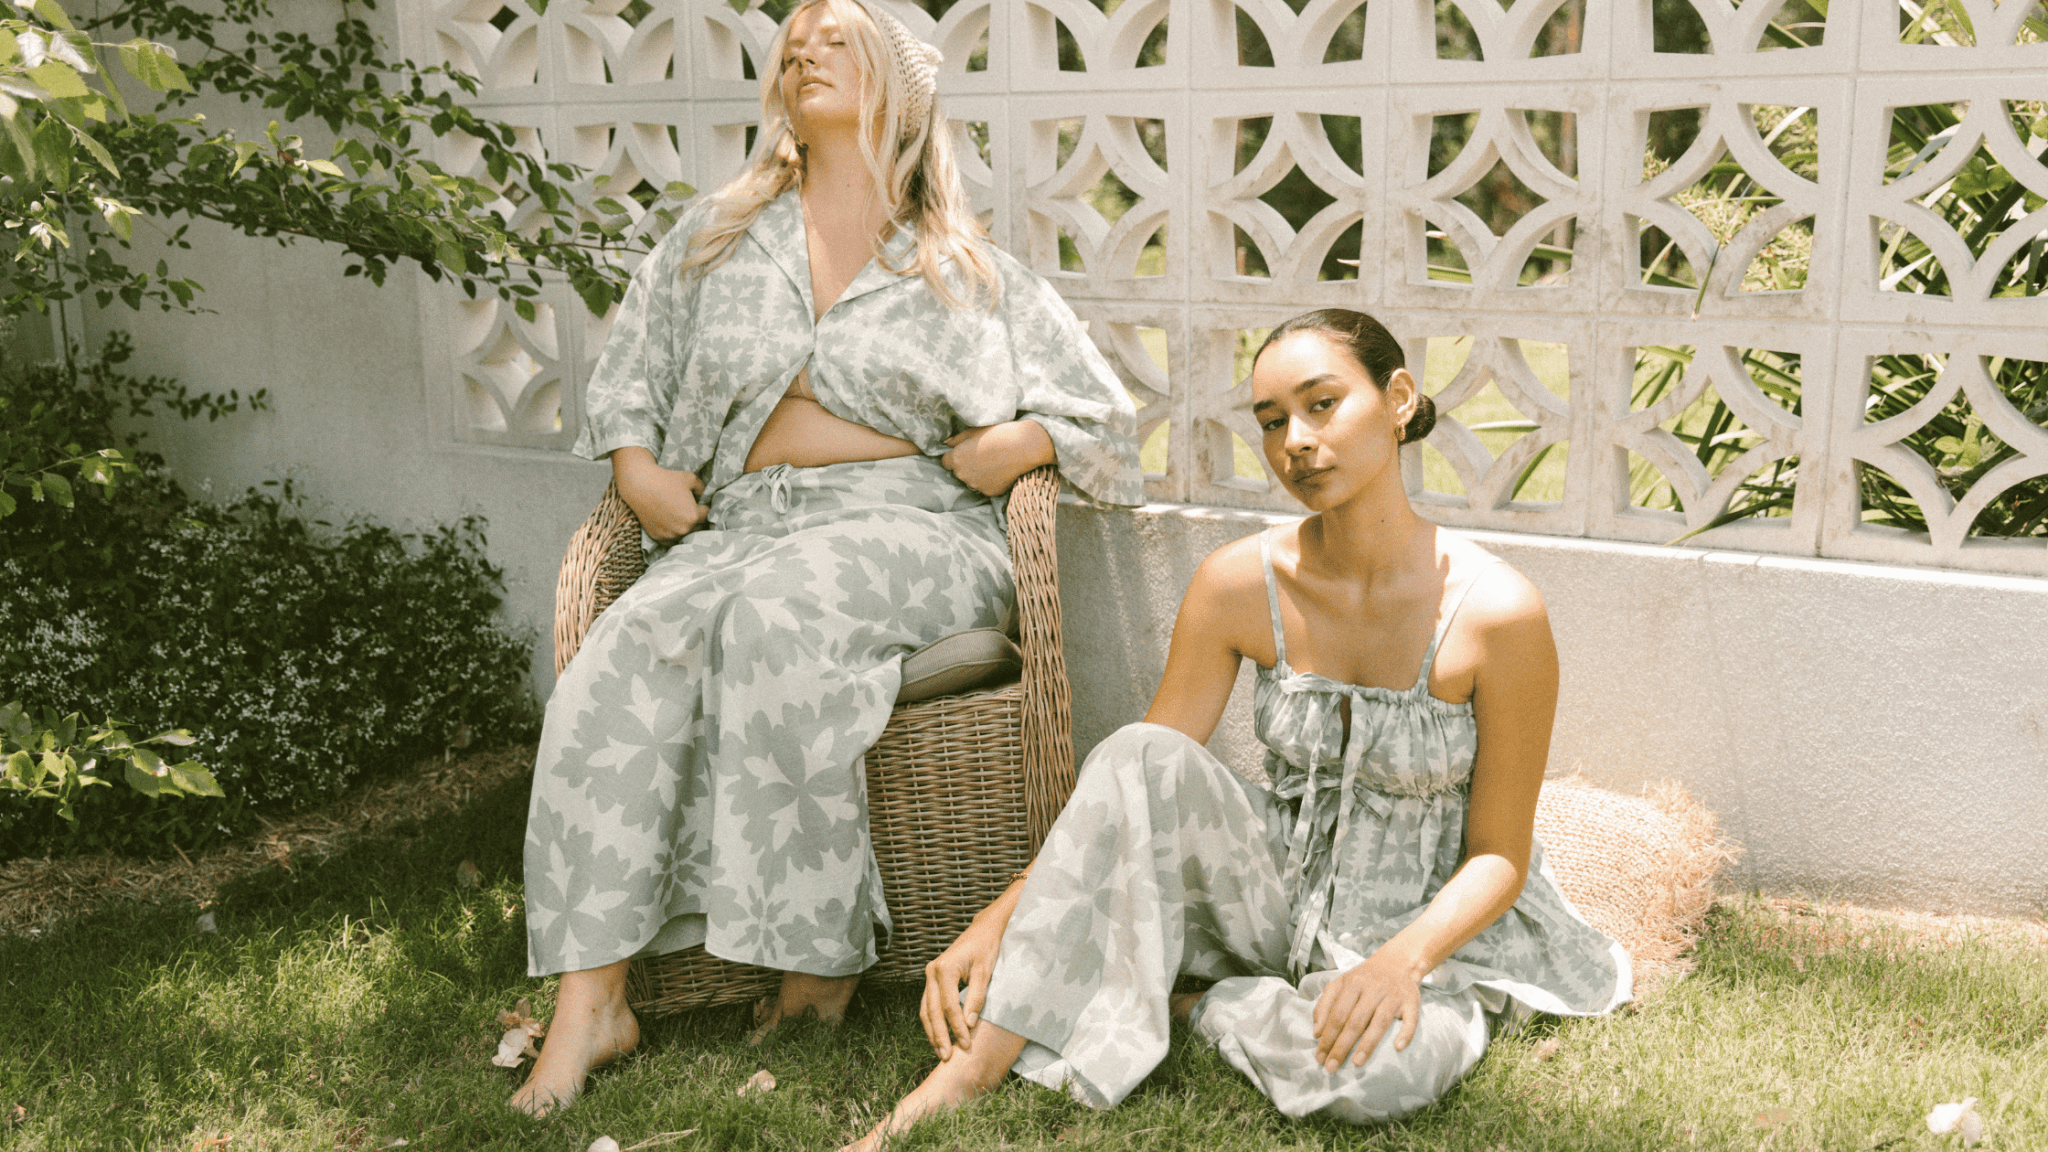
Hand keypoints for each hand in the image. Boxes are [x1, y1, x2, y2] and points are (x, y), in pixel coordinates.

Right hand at [610, 446, 707, 543]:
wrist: (640, 485)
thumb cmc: (666, 479)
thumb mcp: (691, 478)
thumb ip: (703, 489)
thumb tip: (706, 497)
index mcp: (693, 516)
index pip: (707, 514)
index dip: (703, 505)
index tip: (698, 501)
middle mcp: (683, 529)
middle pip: (698, 526)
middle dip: (696, 518)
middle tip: (687, 508)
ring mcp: (670, 535)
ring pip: (686, 535)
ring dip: (685, 527)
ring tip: (679, 516)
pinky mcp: (658, 538)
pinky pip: (672, 540)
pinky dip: (673, 534)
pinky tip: (670, 524)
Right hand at [920, 911, 1004, 1059]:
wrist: (982, 931)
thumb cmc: (986, 948)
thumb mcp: (985, 971)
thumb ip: (977, 996)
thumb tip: (969, 1023)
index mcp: (945, 968)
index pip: (949, 1005)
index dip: (956, 1027)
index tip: (966, 1044)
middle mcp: (932, 972)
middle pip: (932, 1010)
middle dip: (939, 1035)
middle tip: (947, 1057)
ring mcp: (929, 976)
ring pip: (926, 1010)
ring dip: (932, 1033)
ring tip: (941, 1053)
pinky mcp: (932, 981)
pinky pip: (928, 1005)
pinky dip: (932, 1023)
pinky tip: (939, 1038)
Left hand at [941, 419, 1055, 495]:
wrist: (1024, 447)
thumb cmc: (999, 433)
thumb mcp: (975, 430)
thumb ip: (958, 439)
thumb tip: (947, 443)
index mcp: (957, 458)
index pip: (946, 462)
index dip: (954, 456)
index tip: (965, 451)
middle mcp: (963, 475)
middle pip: (959, 472)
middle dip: (966, 465)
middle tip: (982, 455)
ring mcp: (977, 485)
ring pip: (972, 480)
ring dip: (977, 474)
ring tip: (993, 461)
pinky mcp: (990, 492)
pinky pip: (985, 487)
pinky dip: (990, 480)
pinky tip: (1000, 469)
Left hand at [1311, 952, 1422, 1073]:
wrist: (1397, 962)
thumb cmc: (1364, 979)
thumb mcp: (1340, 984)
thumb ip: (1325, 1005)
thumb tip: (1316, 1032)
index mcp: (1352, 984)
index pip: (1337, 1014)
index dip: (1327, 1037)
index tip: (1319, 1057)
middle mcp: (1373, 989)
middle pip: (1355, 1021)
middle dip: (1341, 1046)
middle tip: (1332, 1067)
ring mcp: (1393, 996)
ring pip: (1380, 1022)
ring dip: (1368, 1044)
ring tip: (1356, 1062)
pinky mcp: (1411, 1002)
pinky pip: (1410, 1020)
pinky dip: (1405, 1033)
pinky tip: (1398, 1048)